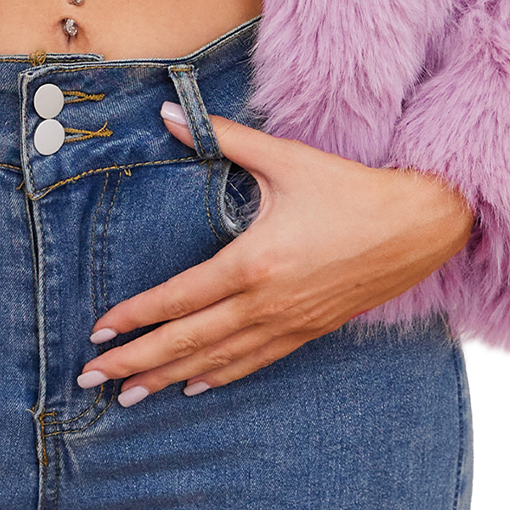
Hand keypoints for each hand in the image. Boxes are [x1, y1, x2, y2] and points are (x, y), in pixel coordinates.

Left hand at [75, 106, 474, 403]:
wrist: (418, 226)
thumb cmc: (348, 187)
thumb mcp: (284, 158)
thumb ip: (223, 137)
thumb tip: (169, 113)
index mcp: (254, 262)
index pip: (181, 297)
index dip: (137, 316)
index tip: (101, 331)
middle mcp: (267, 302)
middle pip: (189, 340)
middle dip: (137, 362)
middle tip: (92, 378)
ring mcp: (288, 323)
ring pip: (217, 360)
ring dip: (169, 378)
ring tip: (128, 397)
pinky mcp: (308, 331)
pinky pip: (254, 361)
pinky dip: (219, 376)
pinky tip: (194, 387)